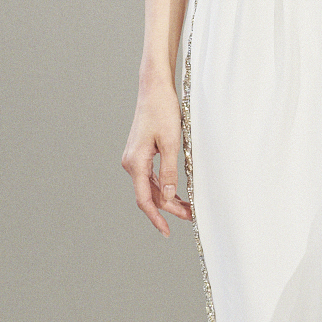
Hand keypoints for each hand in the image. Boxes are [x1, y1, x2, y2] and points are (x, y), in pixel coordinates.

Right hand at [121, 79, 192, 235]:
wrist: (154, 89)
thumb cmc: (162, 111)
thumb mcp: (170, 143)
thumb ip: (169, 172)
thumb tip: (168, 197)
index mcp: (135, 163)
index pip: (145, 199)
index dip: (156, 217)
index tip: (166, 231)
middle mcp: (131, 163)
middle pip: (149, 195)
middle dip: (169, 208)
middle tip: (190, 216)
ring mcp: (135, 159)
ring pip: (151, 187)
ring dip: (168, 199)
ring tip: (188, 208)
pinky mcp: (141, 154)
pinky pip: (151, 177)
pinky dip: (164, 187)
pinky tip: (177, 193)